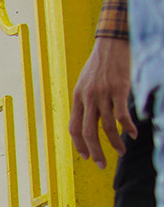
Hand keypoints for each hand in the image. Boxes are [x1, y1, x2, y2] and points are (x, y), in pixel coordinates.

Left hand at [70, 35, 133, 167]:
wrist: (113, 42)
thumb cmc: (102, 63)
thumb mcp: (86, 82)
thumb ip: (87, 100)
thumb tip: (90, 117)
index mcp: (78, 98)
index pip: (73, 128)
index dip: (78, 145)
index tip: (85, 156)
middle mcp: (88, 98)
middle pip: (87, 133)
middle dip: (94, 152)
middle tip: (101, 165)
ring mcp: (103, 94)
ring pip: (106, 126)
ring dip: (114, 142)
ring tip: (121, 151)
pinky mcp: (119, 89)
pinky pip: (122, 115)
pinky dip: (127, 127)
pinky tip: (133, 134)